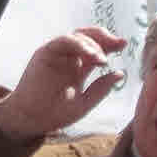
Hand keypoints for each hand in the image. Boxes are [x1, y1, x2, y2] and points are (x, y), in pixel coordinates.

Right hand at [0, 27, 127, 139]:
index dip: (111, 45)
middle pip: (89, 37)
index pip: (97, 50)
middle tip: (119, 44)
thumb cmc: (55, 113)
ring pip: (78, 36)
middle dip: (106, 38)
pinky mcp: (45, 53)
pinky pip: (63, 41)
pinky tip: (90, 55)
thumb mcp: (84, 103)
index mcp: (79, 67)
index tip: (124, 45)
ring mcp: (57, 54)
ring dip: (93, 44)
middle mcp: (69, 57)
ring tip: (102, 60)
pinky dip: (78, 44)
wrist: (32, 120)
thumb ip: (100, 89)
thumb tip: (120, 74)